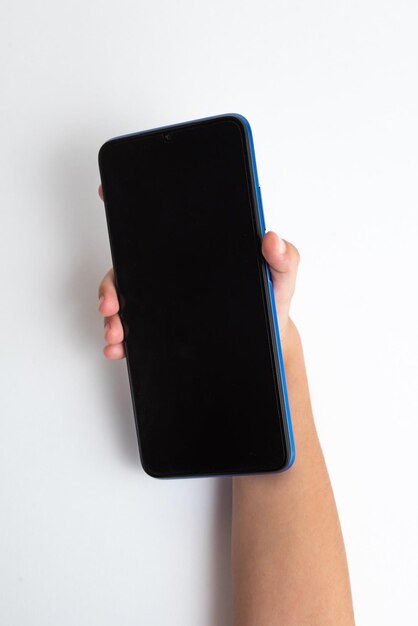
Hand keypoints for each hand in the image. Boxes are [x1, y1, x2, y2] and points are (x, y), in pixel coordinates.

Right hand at [97, 184, 299, 358]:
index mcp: (198, 249)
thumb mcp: (281, 278)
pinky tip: (119, 346)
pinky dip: (120, 338)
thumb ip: (283, 259)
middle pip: (130, 265)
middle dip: (111, 283)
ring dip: (113, 314)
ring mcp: (164, 298)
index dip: (132, 207)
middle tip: (112, 302)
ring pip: (125, 297)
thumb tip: (271, 239)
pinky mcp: (163, 324)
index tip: (108, 194)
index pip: (162, 225)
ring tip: (117, 331)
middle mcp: (173, 270)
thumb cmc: (270, 303)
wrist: (266, 341)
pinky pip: (134, 327)